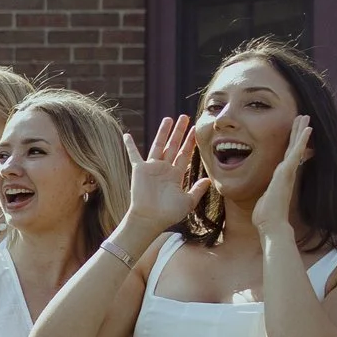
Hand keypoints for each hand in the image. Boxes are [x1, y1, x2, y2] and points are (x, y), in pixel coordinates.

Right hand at [121, 115, 209, 235]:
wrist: (150, 219)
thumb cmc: (168, 213)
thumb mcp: (188, 202)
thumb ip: (198, 190)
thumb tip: (209, 180)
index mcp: (175, 175)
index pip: (185, 154)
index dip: (190, 142)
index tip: (195, 130)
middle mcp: (164, 169)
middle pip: (174, 145)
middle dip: (180, 131)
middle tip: (185, 117)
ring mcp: (151, 168)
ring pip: (159, 145)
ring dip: (163, 132)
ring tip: (169, 119)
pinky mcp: (139, 170)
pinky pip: (134, 155)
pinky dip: (129, 145)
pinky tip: (127, 135)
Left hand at [252, 114, 310, 240]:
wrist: (270, 224)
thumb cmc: (265, 214)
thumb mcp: (264, 197)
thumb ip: (266, 191)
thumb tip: (266, 192)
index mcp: (280, 176)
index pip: (287, 155)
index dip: (292, 142)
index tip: (295, 130)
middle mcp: (286, 172)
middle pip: (293, 147)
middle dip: (298, 132)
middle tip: (303, 117)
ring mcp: (287, 171)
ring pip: (296, 146)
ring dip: (301, 131)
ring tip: (305, 116)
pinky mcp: (287, 172)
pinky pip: (295, 153)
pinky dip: (301, 141)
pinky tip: (307, 129)